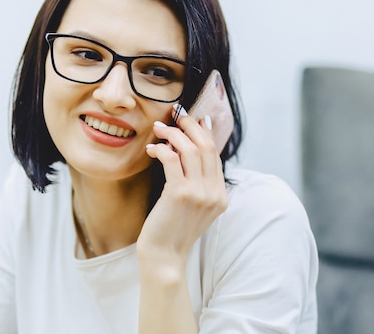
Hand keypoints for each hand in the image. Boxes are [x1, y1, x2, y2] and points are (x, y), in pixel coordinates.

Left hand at [138, 105, 227, 269]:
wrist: (164, 258)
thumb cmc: (172, 231)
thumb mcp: (193, 207)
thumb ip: (198, 183)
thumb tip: (188, 152)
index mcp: (221, 196)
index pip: (215, 155)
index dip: (204, 132)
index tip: (194, 118)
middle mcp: (214, 193)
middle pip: (207, 146)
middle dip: (190, 125)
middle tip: (176, 115)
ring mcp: (200, 194)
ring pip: (191, 149)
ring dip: (174, 134)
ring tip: (159, 128)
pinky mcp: (180, 194)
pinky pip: (173, 160)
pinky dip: (163, 149)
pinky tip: (153, 148)